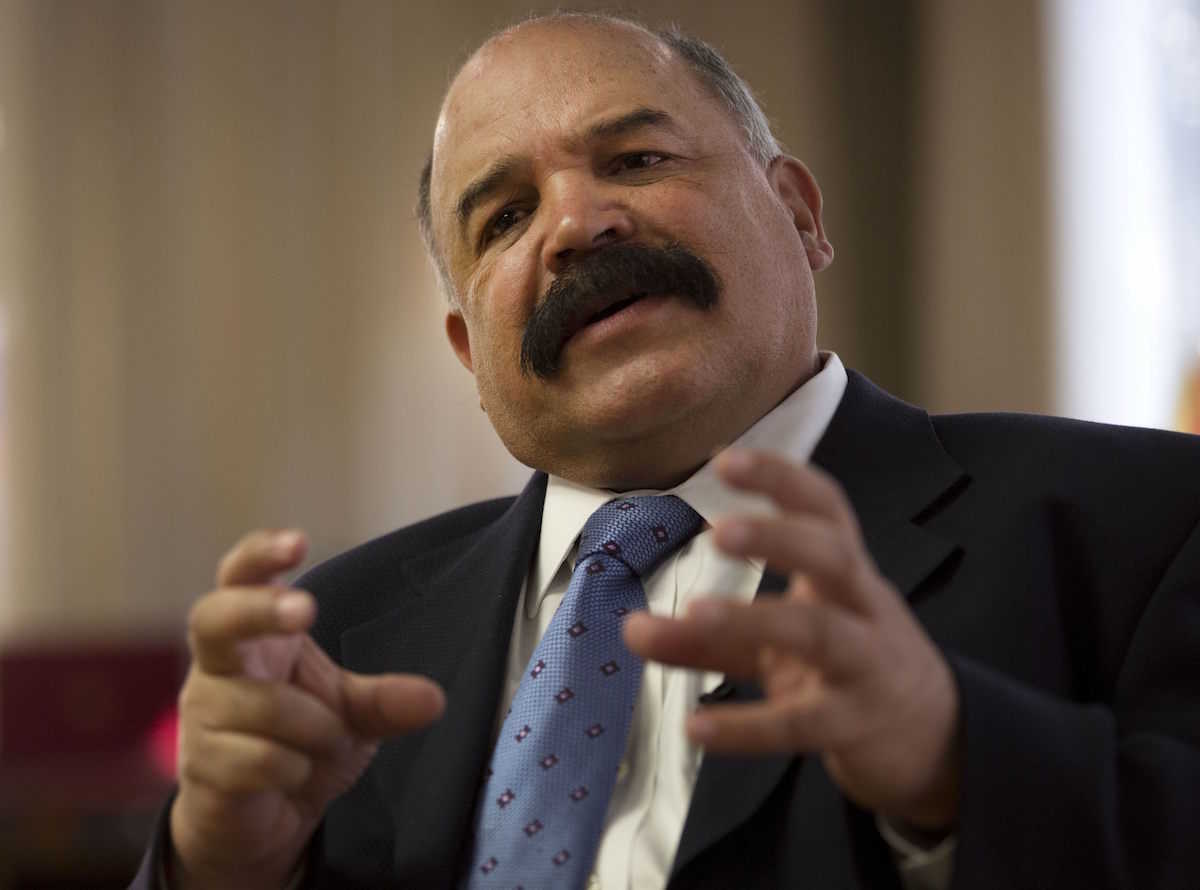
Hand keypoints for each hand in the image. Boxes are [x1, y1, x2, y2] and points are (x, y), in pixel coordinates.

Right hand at [169, 530, 445, 889]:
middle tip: (305, 613)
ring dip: (314, 730)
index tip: (298, 543)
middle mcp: (216, 666)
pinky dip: (294, 770)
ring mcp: (201, 714)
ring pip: (263, 706)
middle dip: (258, 610)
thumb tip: (434, 700)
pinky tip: (294, 776)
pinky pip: (259, 759)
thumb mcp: (352, 715)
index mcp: (254, 636)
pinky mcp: (200, 766)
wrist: (258, 821)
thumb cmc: (299, 743)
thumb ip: (386, 701)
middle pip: (213, 618)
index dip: (261, 555)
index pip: (240, 577)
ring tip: (323, 745)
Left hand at [624, 449, 960, 830]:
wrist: (931, 735)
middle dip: (778, 537)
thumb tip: (629, 628)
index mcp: (843, 572)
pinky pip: (801, 724)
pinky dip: (748, 727)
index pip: (824, 509)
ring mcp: (865, 666)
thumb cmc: (843, 663)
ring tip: (695, 611)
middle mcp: (861, 607)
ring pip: (821, 634)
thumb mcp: (774, 641)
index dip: (781, 478)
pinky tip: (695, 728)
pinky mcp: (854, 726)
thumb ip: (704, 634)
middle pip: (833, 556)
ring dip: (757, 618)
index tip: (725, 458)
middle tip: (718, 531)